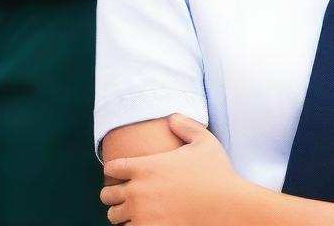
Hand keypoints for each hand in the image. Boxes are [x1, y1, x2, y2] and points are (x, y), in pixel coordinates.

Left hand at [101, 115, 252, 225]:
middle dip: (114, 193)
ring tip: (135, 210)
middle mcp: (137, 191)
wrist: (226, 206)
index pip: (112, 168)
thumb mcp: (204, 141)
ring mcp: (141, 215)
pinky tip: (145, 220)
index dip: (116, 168)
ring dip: (122, 213)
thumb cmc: (216, 172)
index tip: (124, 171)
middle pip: (107, 195)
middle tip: (127, 193)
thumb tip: (172, 117)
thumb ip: (185, 126)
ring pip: (114, 217)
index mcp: (145, 167)